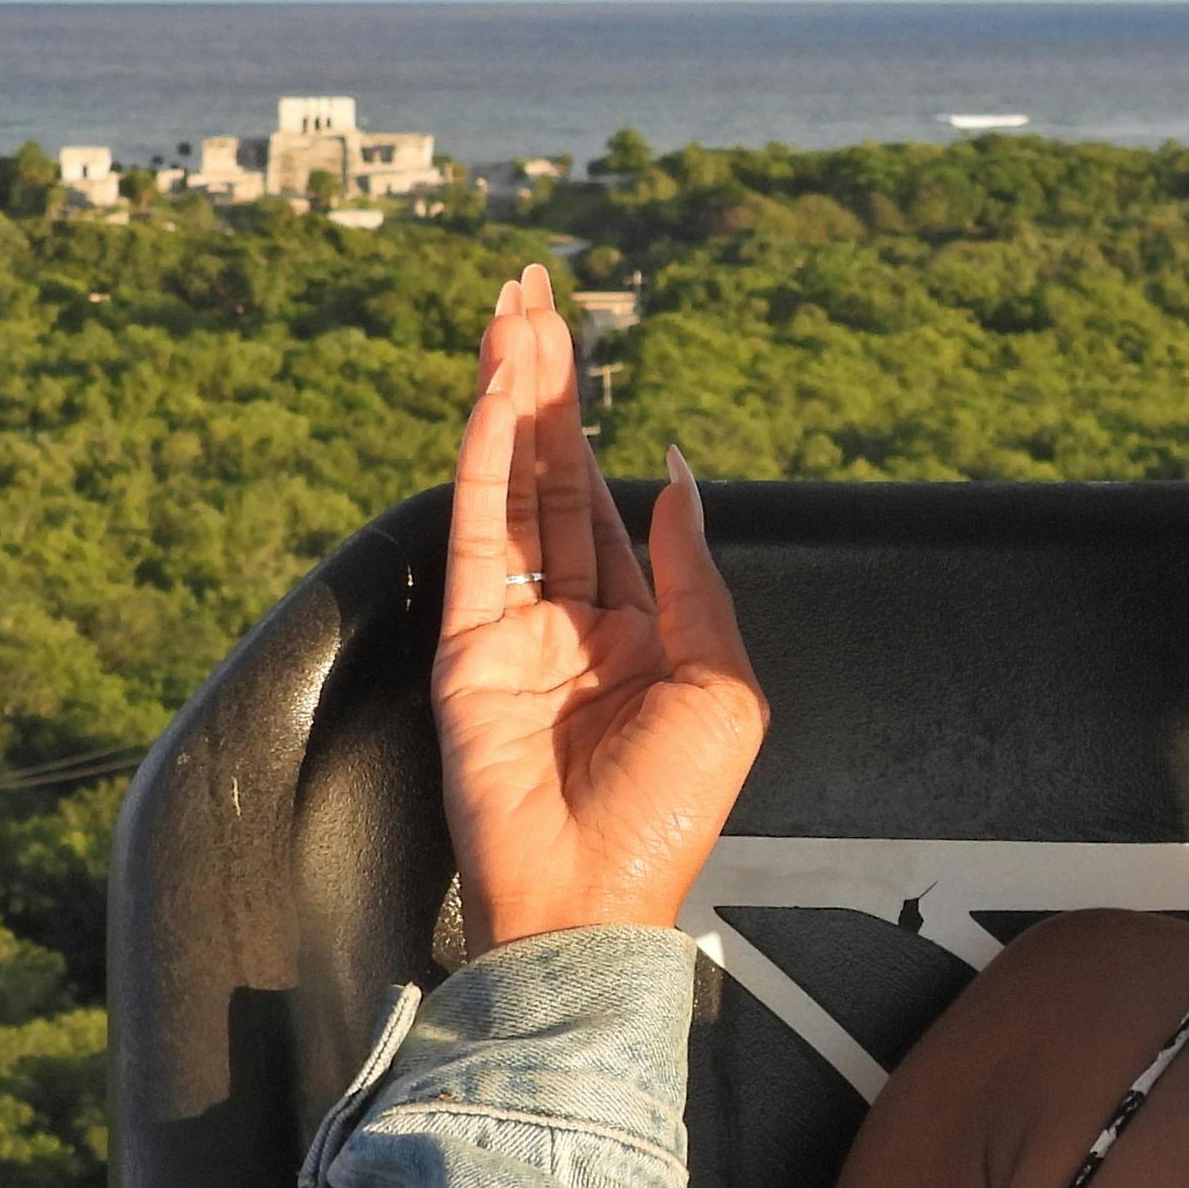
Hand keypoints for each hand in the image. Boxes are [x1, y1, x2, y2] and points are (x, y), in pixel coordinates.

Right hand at [435, 267, 765, 952]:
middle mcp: (567, 619)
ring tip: (510, 317)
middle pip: (551, 478)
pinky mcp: (467, 645)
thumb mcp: (721, 684)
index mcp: (634, 629)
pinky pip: (475, 535)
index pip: (605, 505)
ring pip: (511, 490)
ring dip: (512, 402)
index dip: (591, 423)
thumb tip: (679, 479)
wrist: (596, 893)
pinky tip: (495, 399)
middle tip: (530, 294)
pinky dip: (483, 462)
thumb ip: (695, 576)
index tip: (576, 341)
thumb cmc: (667, 812)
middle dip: (544, 385)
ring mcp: (511, 629)